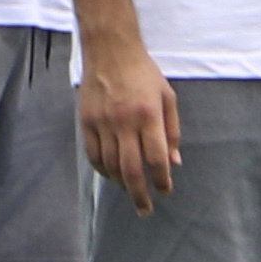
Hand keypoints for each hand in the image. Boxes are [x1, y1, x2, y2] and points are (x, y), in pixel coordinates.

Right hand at [77, 35, 179, 205]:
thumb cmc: (144, 74)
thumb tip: (174, 162)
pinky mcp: (85, 121)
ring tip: (131, 192)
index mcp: (148, 116)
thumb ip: (172, 131)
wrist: (110, 52)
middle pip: (130, 168)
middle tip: (145, 209)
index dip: (161, 179)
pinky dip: (102, 169)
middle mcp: (123, 122)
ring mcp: (101, 123)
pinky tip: (111, 176)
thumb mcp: (168, 98)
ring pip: (109, 165)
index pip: (155, 157)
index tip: (165, 191)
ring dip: (120, 183)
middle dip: (139, 194)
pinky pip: (92, 154)